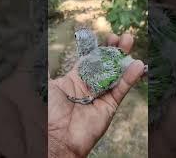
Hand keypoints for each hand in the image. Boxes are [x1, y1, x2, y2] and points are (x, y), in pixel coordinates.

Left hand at [48, 34, 143, 156]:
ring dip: (124, 59)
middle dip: (114, 50)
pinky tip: (137, 65)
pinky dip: (130, 78)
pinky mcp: (109, 107)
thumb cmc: (47, 109)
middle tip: (124, 37)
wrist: (55, 138)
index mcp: (74, 79)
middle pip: (106, 65)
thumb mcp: (46, 84)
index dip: (100, 48)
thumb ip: (47, 67)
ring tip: (130, 42)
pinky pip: (121, 89)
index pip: (91, 60)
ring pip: (116, 75)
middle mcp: (89, 87)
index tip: (108, 36)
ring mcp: (100, 96)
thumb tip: (38, 50)